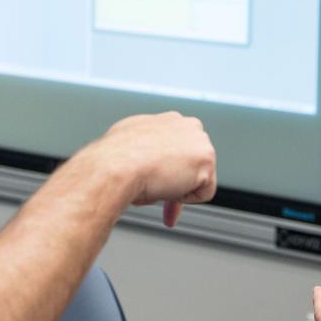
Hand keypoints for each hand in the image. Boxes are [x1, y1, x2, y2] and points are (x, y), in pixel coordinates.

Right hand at [92, 112, 216, 226]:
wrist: (116, 165)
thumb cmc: (114, 158)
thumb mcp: (127, 143)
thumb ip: (144, 145)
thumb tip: (141, 156)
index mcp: (168, 120)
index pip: (179, 151)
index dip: (168, 171)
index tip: (158, 184)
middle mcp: (188, 125)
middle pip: (192, 164)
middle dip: (179, 182)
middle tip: (159, 193)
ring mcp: (200, 141)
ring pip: (198, 179)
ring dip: (179, 190)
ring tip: (155, 187)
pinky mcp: (206, 160)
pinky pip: (204, 193)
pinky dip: (185, 200)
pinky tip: (167, 189)